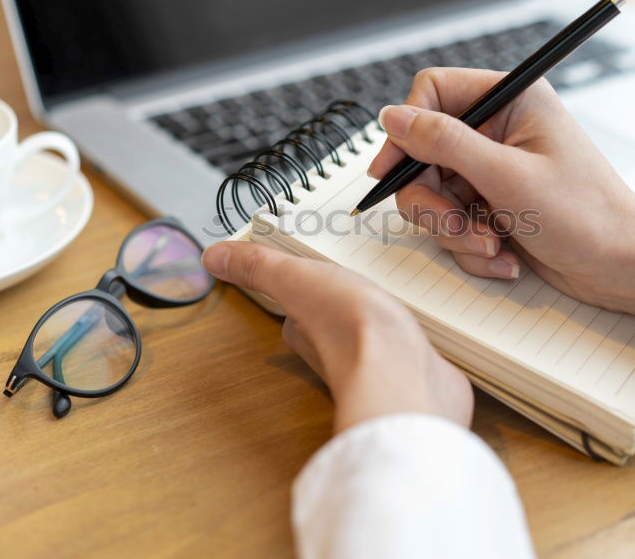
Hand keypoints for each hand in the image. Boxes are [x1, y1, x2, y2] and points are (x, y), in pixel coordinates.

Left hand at [202, 241, 472, 432]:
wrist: (405, 376)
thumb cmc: (352, 331)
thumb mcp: (298, 280)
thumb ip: (259, 267)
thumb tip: (213, 257)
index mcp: (307, 331)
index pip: (296, 311)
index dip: (301, 292)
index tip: (310, 277)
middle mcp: (340, 353)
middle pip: (334, 326)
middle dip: (343, 307)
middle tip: (351, 284)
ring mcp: (380, 364)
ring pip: (373, 341)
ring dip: (380, 326)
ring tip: (388, 305)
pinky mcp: (415, 372)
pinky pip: (410, 357)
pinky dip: (413, 347)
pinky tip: (421, 340)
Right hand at [368, 67, 634, 325]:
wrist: (622, 267)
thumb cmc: (586, 216)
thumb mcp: (507, 177)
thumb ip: (445, 142)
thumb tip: (393, 116)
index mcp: (510, 100)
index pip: (432, 93)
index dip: (405, 130)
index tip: (389, 171)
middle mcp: (497, 130)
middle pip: (423, 154)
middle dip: (435, 201)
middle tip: (456, 225)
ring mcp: (492, 170)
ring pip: (433, 195)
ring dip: (455, 230)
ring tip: (491, 246)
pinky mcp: (491, 205)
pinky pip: (453, 222)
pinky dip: (471, 246)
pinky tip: (505, 256)